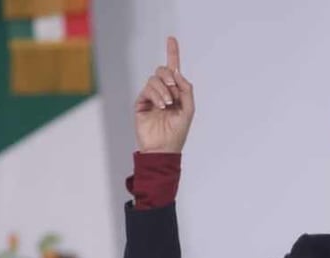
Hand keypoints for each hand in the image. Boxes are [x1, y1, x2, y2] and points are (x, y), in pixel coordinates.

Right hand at [134, 36, 194, 152]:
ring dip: (163, 89)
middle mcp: (163, 92)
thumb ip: (186, 90)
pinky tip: (161, 106)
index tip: (171, 38)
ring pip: (154, 79)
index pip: (173, 70)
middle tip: (173, 89)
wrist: (164, 147)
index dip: (172, 53)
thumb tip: (177, 72)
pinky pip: (147, 89)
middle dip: (169, 76)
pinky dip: (156, 96)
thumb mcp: (188, 109)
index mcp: (176, 92)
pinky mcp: (141, 102)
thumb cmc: (178, 131)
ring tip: (168, 104)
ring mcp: (151, 96)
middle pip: (163, 71)